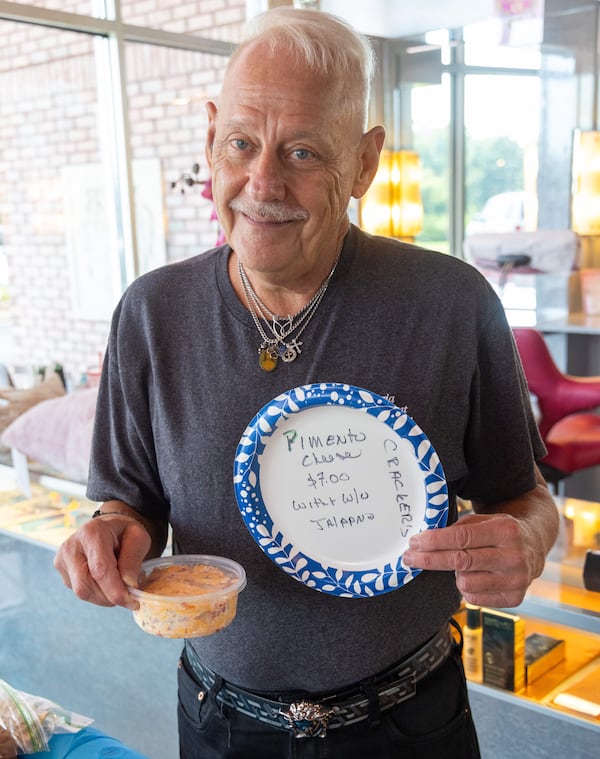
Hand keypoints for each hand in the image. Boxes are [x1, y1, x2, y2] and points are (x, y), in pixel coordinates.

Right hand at [53, 516, 151, 608]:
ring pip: (81, 592)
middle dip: (109, 597)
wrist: (108, 527)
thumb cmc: (124, 532)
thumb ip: (133, 560)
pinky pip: (80, 591)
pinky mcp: (62, 571)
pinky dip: (97, 594)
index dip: (114, 589)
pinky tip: (107, 582)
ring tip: (119, 585)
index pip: (99, 569)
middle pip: (85, 585)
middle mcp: (71, 546)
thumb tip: (128, 585)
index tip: (131, 602)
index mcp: (92, 533)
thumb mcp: (138, 538)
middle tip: (129, 598)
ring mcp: (62, 560)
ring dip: (104, 597)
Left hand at [403, 512, 541, 607]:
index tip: (414, 543)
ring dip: (455, 574)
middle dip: (429, 559)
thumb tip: (425, 540)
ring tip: (462, 564)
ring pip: (465, 582)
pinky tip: (474, 576)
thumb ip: (460, 527)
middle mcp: (514, 556)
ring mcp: (516, 580)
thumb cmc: (501, 531)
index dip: (434, 541)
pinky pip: (474, 598)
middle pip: (460, 561)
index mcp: (505, 530)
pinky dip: (467, 588)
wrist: (535, 546)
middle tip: (409, 558)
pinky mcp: (515, 599)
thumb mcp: (486, 519)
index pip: (461, 537)